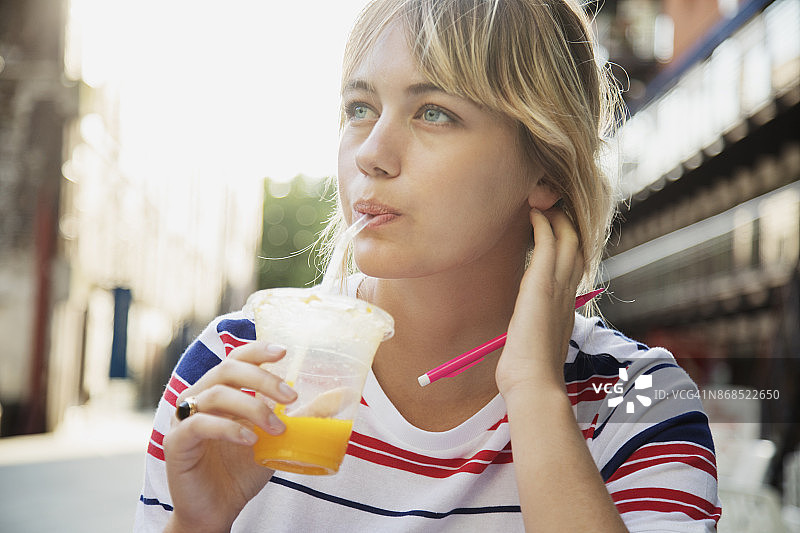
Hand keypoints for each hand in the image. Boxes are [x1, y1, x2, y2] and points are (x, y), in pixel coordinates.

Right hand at [163, 341, 296, 532]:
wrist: (217, 509)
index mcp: (221, 390)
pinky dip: (229, 428)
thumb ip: (302, 416)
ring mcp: (184, 418)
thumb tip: (340, 396)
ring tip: (277, 428)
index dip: (258, 350)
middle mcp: (199, 397)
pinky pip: (200, 425)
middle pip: (228, 369)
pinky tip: (250, 440)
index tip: (285, 352)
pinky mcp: (176, 442)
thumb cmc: (243, 470)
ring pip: (216, 394)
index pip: (237, 358)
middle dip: (263, 379)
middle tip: (291, 397)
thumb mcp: (278, 439)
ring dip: (252, 407)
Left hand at [496, 207, 583, 396]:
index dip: (570, 247)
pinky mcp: (542, 285)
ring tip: (543, 202)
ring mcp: (558, 288)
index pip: (574, 269)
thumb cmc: (529, 376)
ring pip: (568, 239)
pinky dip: (542, 224)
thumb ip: (531, 338)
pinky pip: (548, 243)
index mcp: (567, 311)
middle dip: (567, 224)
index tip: (556, 234)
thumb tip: (520, 342)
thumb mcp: (534, 350)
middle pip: (577, 247)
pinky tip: (533, 213)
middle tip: (552, 207)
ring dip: (556, 217)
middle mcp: (569, 296)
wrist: (534, 384)